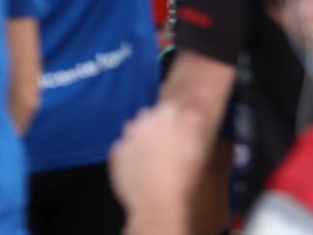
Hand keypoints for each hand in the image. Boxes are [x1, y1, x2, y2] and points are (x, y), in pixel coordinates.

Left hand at [109, 104, 204, 233]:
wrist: (156, 203)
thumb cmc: (181, 175)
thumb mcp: (196, 147)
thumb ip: (193, 124)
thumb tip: (191, 112)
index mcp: (164, 116)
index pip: (168, 109)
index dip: (173, 122)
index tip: (177, 135)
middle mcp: (142, 121)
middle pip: (147, 118)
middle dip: (153, 128)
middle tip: (163, 149)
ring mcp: (127, 138)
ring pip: (133, 132)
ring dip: (139, 140)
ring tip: (149, 161)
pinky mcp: (116, 155)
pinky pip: (122, 150)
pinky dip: (128, 157)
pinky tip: (137, 170)